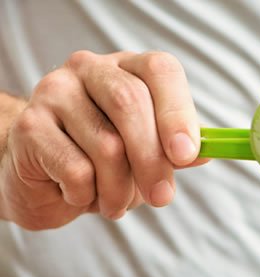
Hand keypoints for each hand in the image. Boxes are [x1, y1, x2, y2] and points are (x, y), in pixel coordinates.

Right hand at [0, 50, 201, 229]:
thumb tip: (208, 151)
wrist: (41, 178)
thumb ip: (175, 150)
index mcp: (128, 69)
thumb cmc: (102, 161)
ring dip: (120, 189)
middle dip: (153, 161)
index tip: (187, 155)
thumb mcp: (147, 154)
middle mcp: (89, 69)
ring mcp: (55, 92)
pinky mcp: (30, 125)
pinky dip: (87, 194)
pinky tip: (81, 195)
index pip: (160, 71)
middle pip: (130, 104)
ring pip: (106, 145)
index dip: (178, 112)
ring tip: (115, 203)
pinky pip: (75, 168)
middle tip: (161, 198)